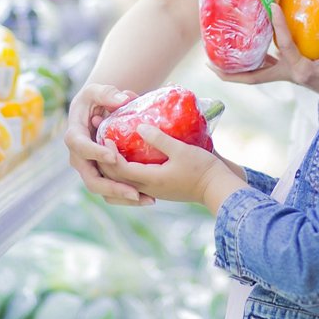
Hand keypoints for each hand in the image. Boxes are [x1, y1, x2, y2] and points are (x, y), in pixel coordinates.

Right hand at [63, 83, 153, 205]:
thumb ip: (107, 93)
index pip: (81, 147)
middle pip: (91, 179)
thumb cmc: (94, 99)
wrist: (92, 112)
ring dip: (122, 197)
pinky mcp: (100, 175)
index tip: (113, 157)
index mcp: (74, 137)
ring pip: (102, 190)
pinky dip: (126, 197)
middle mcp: (79, 158)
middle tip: (134, 192)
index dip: (96, 154)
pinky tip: (147, 198)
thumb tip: (123, 100)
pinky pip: (110, 191)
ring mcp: (89, 169)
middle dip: (112, 187)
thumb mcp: (95, 91)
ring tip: (146, 199)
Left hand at [100, 125, 246, 209]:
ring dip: (113, 171)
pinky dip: (125, 176)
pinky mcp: (158, 190)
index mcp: (150, 179)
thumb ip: (159, 139)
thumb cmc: (201, 168)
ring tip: (109, 153)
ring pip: (123, 185)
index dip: (109, 153)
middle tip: (101, 142)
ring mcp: (153, 191)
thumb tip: (139, 126)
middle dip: (105, 162)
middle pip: (117, 180)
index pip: (120, 169)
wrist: (217, 188)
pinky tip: (128, 161)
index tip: (105, 135)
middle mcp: (147, 188)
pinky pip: (134, 185)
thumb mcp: (181, 149)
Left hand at [209, 1, 318, 94]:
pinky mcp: (286, 73)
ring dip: (234, 70)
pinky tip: (239, 49)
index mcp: (302, 69)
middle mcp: (288, 74)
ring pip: (254, 74)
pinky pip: (263, 68)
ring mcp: (285, 75)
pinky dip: (250, 61)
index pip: (286, 45)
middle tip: (209, 63)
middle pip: (253, 76)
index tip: (272, 6)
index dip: (279, 26)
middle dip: (230, 73)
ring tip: (213, 58)